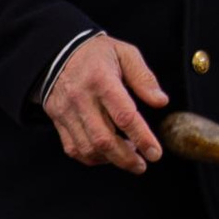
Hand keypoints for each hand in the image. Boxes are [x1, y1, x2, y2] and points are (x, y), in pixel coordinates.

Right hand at [44, 32, 167, 172]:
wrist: (57, 53)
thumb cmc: (96, 55)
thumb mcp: (125, 54)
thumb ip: (144, 78)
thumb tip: (161, 102)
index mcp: (101, 79)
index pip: (124, 116)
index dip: (142, 138)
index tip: (155, 153)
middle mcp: (81, 98)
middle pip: (104, 139)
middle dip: (126, 158)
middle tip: (142, 165)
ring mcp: (67, 112)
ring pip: (88, 148)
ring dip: (110, 159)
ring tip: (127, 155)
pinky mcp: (58, 121)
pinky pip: (74, 149)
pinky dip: (93, 158)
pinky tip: (107, 154)